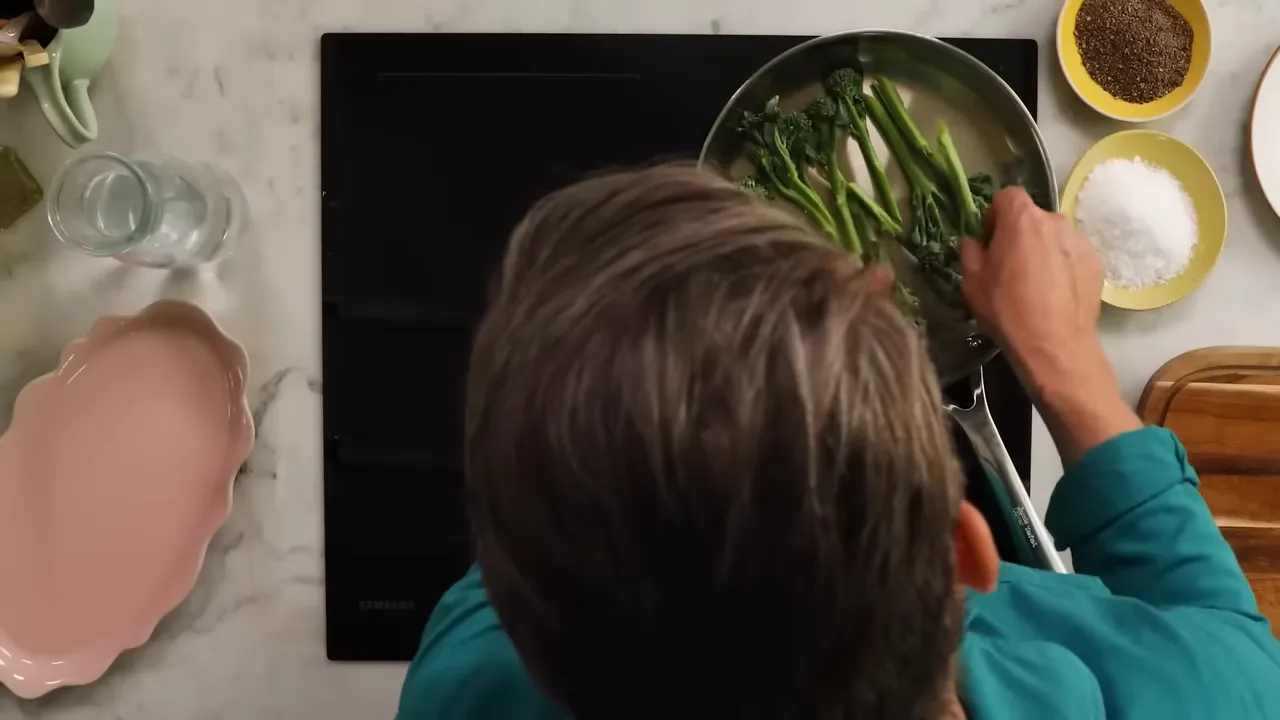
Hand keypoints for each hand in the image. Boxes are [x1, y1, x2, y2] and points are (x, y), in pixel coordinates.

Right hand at [959, 188, 1139, 463]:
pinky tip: (1054, 293)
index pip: (1007, 196)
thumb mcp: (973, 282)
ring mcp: (1080, 241)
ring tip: (1034, 282)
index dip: (995, 214)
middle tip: (1009, 264)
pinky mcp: (1096, 262)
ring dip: (1042, 249)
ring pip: (1053, 236)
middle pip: (1032, 217)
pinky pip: (1071, 255)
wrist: (1055, 345)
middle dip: (1019, 234)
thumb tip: (973, 241)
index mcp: (1022, 220)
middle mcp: (1055, 221)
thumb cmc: (1007, 310)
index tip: (990, 240)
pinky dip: (1062, 266)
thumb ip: (970, 252)